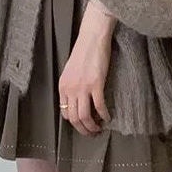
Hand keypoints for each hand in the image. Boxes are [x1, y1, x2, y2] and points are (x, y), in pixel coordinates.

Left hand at [58, 16, 112, 135]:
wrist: (92, 38)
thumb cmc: (84, 51)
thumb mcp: (71, 70)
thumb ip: (72, 85)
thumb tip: (78, 99)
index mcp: (63, 86)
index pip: (65, 113)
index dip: (74, 122)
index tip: (83, 124)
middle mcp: (70, 89)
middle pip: (74, 118)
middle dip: (83, 130)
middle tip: (92, 133)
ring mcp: (83, 88)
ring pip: (85, 116)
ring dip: (92, 127)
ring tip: (99, 128)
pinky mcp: (96, 84)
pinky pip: (99, 106)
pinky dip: (104, 115)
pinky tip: (108, 117)